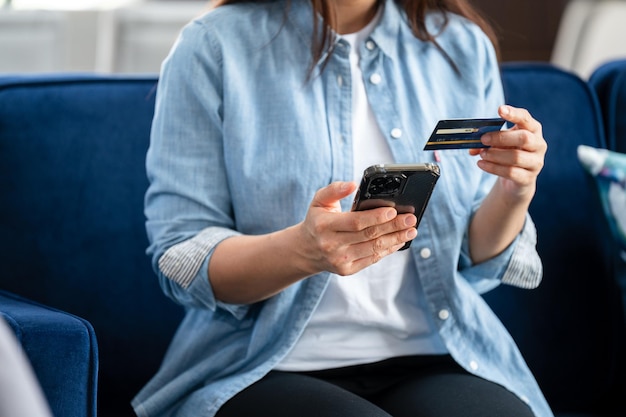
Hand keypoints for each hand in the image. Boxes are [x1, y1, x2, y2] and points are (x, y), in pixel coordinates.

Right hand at [296, 181, 416, 275]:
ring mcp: (340, 260)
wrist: (306, 250)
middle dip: (393, 226)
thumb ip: (334, 189)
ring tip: (411, 231)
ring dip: (395, 239)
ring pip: (374, 248)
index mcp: (324, 225)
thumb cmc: (317, 220)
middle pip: (369, 235)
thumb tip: (352, 184)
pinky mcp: (347, 269)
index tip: (393, 210)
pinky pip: (372, 259)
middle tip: (410, 219)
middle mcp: (331, 245)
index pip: (355, 222)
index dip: (376, 217)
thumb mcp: (319, 201)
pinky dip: (388, 250)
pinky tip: (399, 241)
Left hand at [470, 105, 546, 200]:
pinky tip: (481, 164)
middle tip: (483, 139)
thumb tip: (472, 146)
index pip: (526, 118)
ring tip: (481, 154)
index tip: (500, 109)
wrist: (516, 178)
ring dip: (495, 155)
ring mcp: (536, 162)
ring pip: (516, 157)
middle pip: (524, 138)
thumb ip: (487, 141)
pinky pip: (511, 172)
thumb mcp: (499, 143)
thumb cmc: (507, 152)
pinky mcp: (528, 178)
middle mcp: (539, 144)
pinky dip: (493, 168)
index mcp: (532, 129)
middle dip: (501, 138)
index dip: (514, 114)